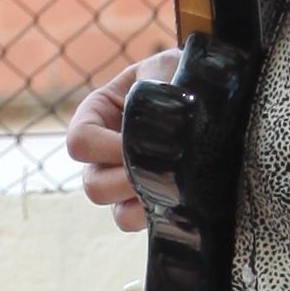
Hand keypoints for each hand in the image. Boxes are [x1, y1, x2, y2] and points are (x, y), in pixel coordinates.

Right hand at [65, 64, 172, 233]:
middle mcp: (102, 153)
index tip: (143, 139)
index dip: (108, 147)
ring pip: (114, 209)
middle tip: (163, 166)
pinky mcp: (146, 200)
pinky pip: (137, 222)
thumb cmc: (180, 74)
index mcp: (97, 114)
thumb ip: (156, 83)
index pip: (79, 142)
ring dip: (143, 200)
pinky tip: (180, 197)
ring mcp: (122, 181)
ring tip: (173, 182)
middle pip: (93, 184)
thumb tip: (162, 115)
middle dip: (128, 179)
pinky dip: (156, 216)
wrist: (210, 94)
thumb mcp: (165, 68)